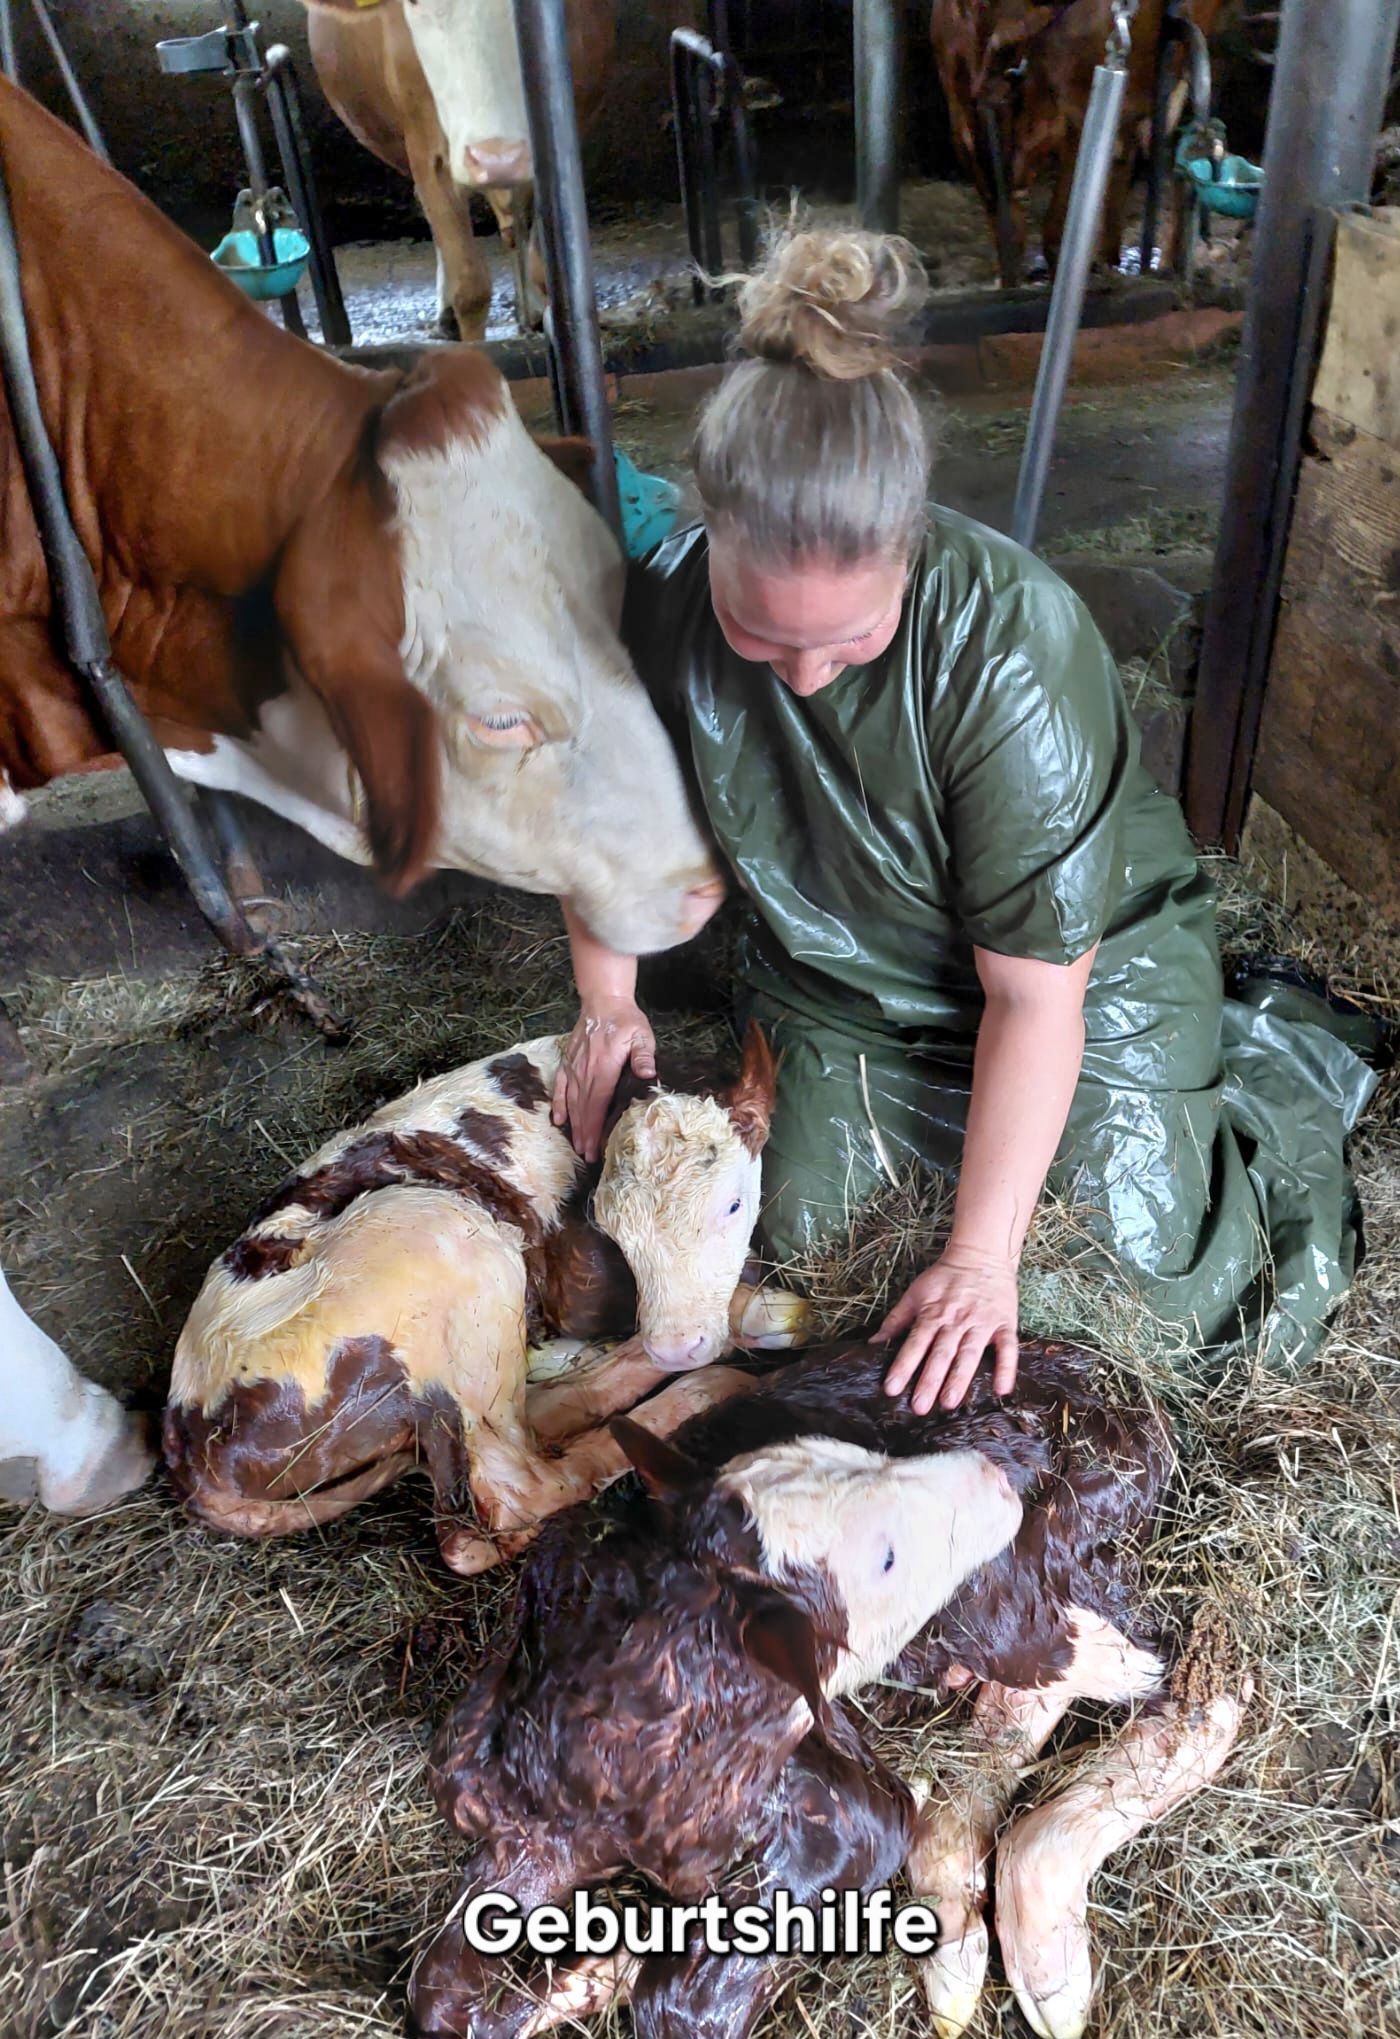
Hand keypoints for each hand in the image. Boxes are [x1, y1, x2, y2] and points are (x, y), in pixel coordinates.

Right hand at [552, 1000, 656, 1161]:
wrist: (603, 1001)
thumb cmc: (625, 1020)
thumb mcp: (641, 1035)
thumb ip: (643, 1056)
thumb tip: (647, 1075)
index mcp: (603, 1067)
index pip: (597, 1104)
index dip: (595, 1128)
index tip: (594, 1148)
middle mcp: (585, 1071)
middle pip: (583, 1109)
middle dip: (585, 1135)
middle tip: (588, 1157)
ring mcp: (574, 1068)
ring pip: (571, 1102)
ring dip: (574, 1125)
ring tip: (577, 1146)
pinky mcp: (568, 1062)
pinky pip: (560, 1087)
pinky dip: (558, 1105)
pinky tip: (559, 1122)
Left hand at [875, 1245, 1018, 1412]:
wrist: (981, 1254)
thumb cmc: (945, 1278)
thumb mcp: (916, 1293)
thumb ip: (896, 1319)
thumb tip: (874, 1343)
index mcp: (933, 1313)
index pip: (915, 1343)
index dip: (903, 1365)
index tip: (892, 1388)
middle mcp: (956, 1320)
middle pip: (941, 1353)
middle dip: (929, 1380)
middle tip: (919, 1406)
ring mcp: (982, 1322)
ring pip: (969, 1354)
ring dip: (959, 1379)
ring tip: (949, 1402)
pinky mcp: (1005, 1323)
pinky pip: (1007, 1347)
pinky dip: (1006, 1367)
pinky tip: (1001, 1389)